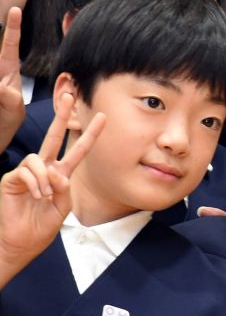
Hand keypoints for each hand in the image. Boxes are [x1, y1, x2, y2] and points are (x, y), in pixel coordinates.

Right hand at [0, 9, 24, 150]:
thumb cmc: (7, 121)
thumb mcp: (13, 108)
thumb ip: (6, 96)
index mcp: (7, 71)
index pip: (10, 45)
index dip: (13, 28)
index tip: (16, 9)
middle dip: (5, 68)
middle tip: (7, 90)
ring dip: (3, 90)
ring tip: (3, 102)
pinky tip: (1, 101)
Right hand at [0, 92, 104, 269]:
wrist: (22, 242)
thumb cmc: (42, 225)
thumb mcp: (63, 205)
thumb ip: (65, 187)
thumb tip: (56, 172)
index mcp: (61, 174)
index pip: (78, 150)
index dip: (90, 134)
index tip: (103, 117)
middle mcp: (44, 169)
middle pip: (53, 137)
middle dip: (61, 116)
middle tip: (70, 95)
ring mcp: (27, 172)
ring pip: (39, 158)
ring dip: (45, 177)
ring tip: (45, 196)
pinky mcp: (11, 179)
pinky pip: (26, 170)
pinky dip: (35, 183)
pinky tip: (36, 196)